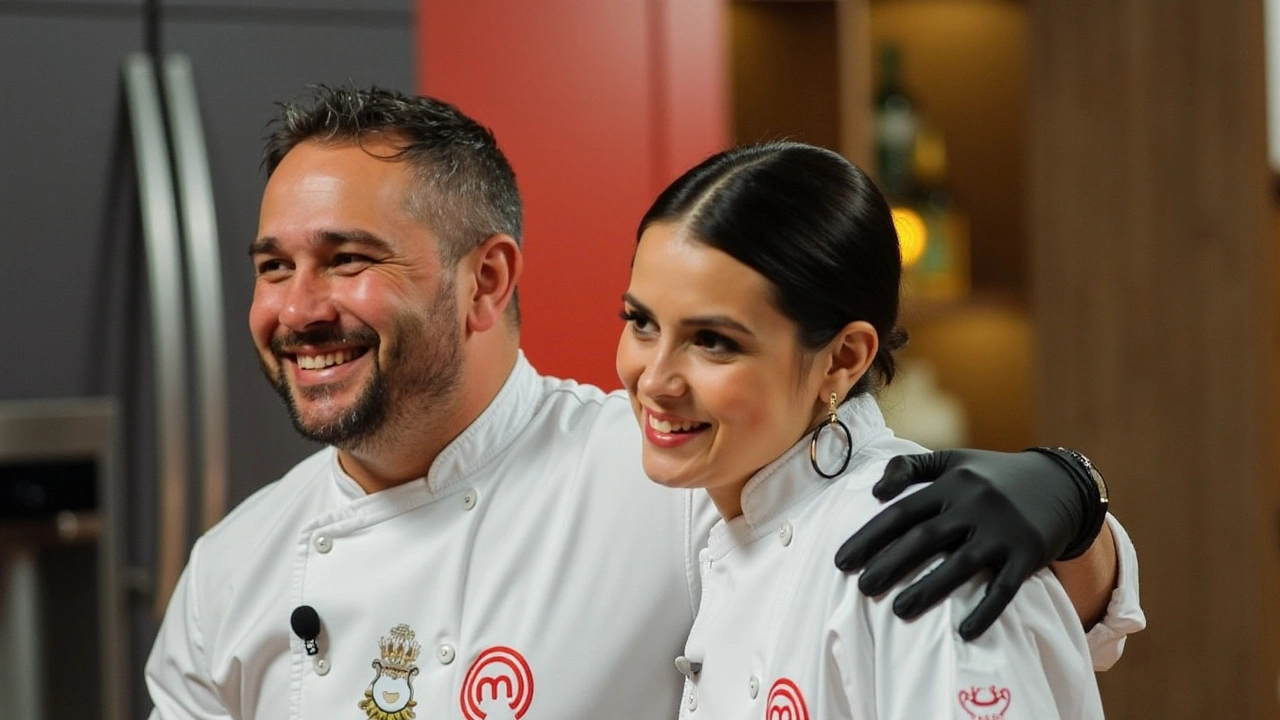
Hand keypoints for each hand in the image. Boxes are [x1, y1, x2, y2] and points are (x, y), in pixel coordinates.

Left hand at [834, 449, 1085, 639]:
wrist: (1060, 483)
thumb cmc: (993, 476)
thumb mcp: (954, 461)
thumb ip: (911, 467)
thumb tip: (875, 491)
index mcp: (951, 483)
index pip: (901, 512)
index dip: (869, 537)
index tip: (842, 561)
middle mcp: (975, 505)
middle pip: (924, 538)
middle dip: (889, 564)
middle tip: (861, 588)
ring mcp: (1003, 530)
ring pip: (960, 564)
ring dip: (927, 589)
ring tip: (898, 611)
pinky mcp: (1028, 554)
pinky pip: (1005, 587)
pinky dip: (985, 610)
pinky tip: (965, 632)